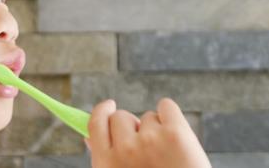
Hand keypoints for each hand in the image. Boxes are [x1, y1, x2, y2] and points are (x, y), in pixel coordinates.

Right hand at [88, 98, 210, 167]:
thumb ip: (106, 161)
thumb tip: (89, 138)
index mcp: (106, 165)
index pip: (96, 124)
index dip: (101, 111)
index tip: (108, 106)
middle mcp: (124, 150)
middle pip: (121, 117)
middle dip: (132, 126)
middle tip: (148, 146)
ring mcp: (150, 139)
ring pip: (148, 117)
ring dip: (156, 130)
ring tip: (168, 156)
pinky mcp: (175, 132)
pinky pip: (166, 107)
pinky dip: (171, 117)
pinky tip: (178, 140)